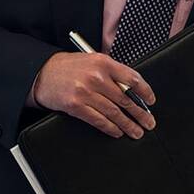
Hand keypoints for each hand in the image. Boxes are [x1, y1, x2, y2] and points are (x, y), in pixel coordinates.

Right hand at [32, 51, 155, 137]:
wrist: (42, 72)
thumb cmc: (69, 67)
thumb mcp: (92, 61)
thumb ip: (112, 72)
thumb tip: (132, 90)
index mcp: (103, 62)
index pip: (132, 79)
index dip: (145, 92)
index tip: (151, 101)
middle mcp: (96, 77)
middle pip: (125, 99)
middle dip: (140, 114)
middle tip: (149, 122)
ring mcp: (85, 92)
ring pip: (114, 112)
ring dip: (128, 125)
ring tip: (137, 132)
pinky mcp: (75, 106)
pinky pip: (98, 120)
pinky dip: (111, 128)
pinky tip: (118, 132)